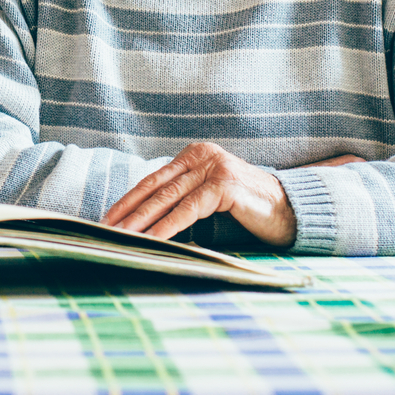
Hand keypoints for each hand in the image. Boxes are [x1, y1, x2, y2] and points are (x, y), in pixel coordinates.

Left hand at [102, 142, 298, 245]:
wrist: (292, 210)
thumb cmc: (248, 208)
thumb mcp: (209, 196)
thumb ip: (183, 197)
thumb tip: (144, 219)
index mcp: (194, 154)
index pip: (153, 180)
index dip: (127, 200)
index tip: (106, 219)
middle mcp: (202, 156)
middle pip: (155, 187)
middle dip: (126, 211)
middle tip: (103, 229)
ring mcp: (214, 168)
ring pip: (168, 198)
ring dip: (141, 221)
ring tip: (120, 237)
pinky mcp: (226, 185)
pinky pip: (189, 209)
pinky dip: (168, 226)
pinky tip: (152, 239)